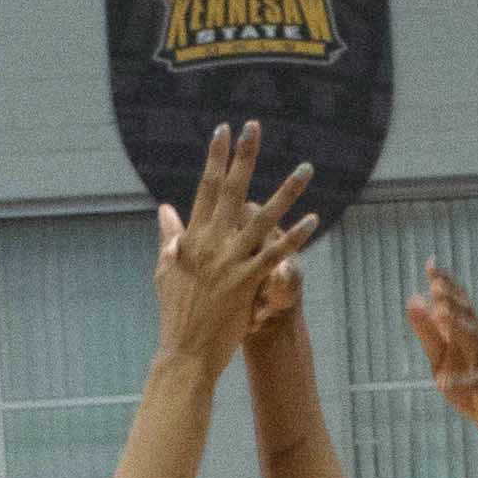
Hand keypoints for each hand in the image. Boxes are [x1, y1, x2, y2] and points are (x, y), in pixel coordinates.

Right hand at [152, 123, 319, 374]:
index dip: (215, 158)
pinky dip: (295, 237)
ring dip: (287, 191)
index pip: (205, 188)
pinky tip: (313, 220)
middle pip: (231, 190)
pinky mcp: (247, 283)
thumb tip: (165, 209)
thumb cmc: (176, 313)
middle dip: (244, 157)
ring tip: (306, 169)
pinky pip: (275, 254)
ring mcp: (230, 262)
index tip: (223, 130)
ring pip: (262, 218)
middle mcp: (211, 243)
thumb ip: (169, 237)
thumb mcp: (166, 270)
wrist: (185, 352)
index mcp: (192, 237)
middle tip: (255, 126)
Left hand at [407, 262, 477, 440]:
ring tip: (440, 316)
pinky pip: (476, 383)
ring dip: (458, 327)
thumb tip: (413, 298)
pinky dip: (459, 383)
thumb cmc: (476, 386)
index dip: (444, 282)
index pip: (457, 300)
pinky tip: (441, 384)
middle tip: (436, 286)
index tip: (430, 262)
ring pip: (475, 340)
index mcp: (473, 328)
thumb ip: (429, 331)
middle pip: (467, 314)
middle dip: (452, 300)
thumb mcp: (445, 358)